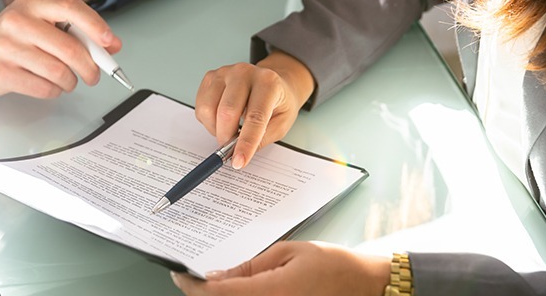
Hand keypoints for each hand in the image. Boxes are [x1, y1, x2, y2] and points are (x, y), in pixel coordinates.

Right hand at [0, 0, 120, 97]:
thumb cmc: (16, 35)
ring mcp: (6, 47)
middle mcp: (17, 20)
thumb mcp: (43, 22)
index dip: (95, 25)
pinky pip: (44, 88)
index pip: (69, 7)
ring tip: (68, 80)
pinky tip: (50, 85)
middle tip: (94, 75)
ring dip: (71, 81)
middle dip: (90, 67)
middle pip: (69, 48)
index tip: (109, 42)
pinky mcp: (1, 72)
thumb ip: (77, 30)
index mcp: (31, 2)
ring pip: (59, 72)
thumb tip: (112, 46)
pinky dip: (54, 91)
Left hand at [171, 241, 389, 295]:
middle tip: (190, 277)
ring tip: (212, 282)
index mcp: (271, 292)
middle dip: (203, 292)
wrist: (367, 286)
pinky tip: (236, 288)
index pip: (217, 294)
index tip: (178, 274)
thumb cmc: (333, 264)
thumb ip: (250, 267)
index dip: (192, 285)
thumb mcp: (288, 253)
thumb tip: (217, 276)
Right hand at [195, 51, 313, 168]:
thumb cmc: (278, 102)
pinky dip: (208, 121)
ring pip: (209, 109)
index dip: (246, 143)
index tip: (239, 162)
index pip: (255, 117)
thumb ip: (261, 139)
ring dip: (215, 129)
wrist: (273, 81)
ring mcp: (225, 73)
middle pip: (227, 112)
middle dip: (226, 137)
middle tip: (230, 150)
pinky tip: (221, 120)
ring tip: (228, 131)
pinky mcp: (211, 77)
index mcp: (268, 83)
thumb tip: (237, 152)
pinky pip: (201, 106)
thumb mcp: (281, 124)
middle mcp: (244, 73)